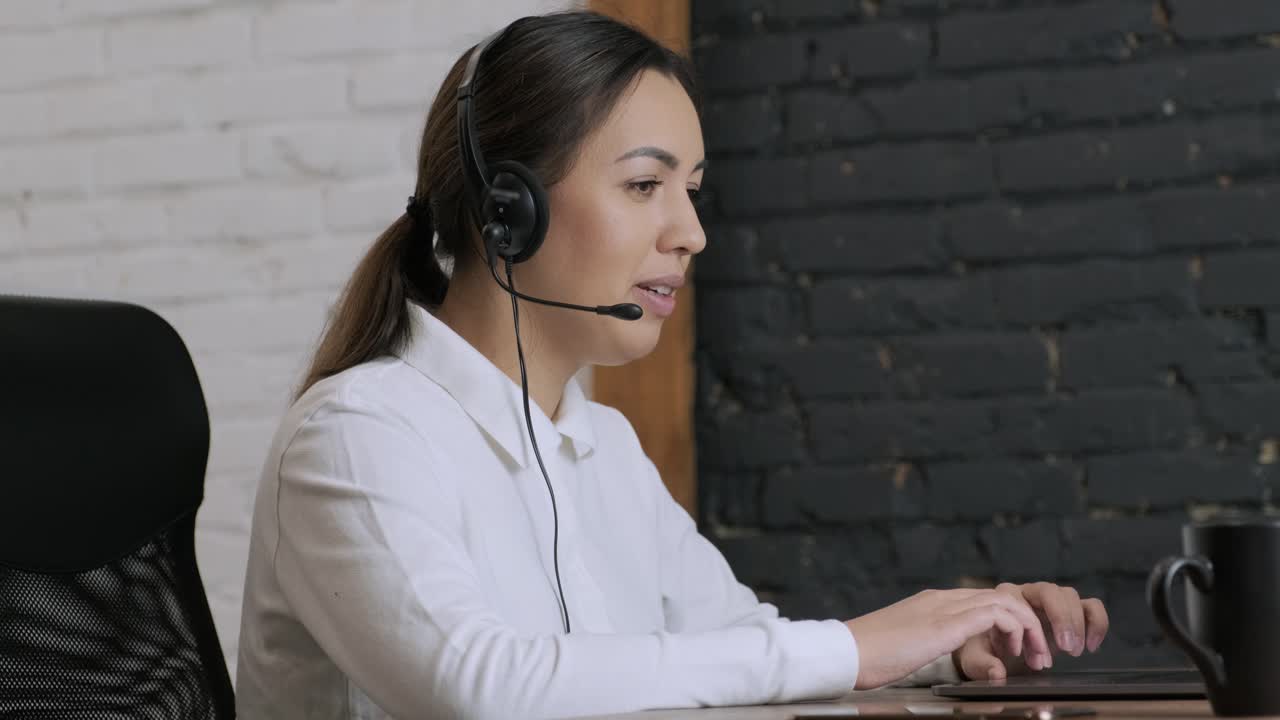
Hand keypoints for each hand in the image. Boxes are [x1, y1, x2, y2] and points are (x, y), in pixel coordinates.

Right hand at [844, 588, 1052, 689]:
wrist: (845, 652)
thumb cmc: (867, 656)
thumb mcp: (904, 645)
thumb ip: (923, 642)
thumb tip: (933, 654)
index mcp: (931, 603)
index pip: (982, 600)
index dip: (1008, 622)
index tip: (1017, 650)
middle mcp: (940, 599)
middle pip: (999, 596)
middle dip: (1027, 624)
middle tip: (1037, 655)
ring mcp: (943, 608)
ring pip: (1004, 600)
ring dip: (1028, 628)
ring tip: (1034, 656)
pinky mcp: (946, 624)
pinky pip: (996, 615)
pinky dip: (1015, 630)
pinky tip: (1014, 653)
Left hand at [952, 582, 1109, 680]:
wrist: (993, 649)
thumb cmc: (982, 650)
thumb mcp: (976, 657)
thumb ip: (983, 663)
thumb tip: (997, 674)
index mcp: (1003, 598)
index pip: (1021, 602)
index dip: (1031, 629)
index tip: (1037, 658)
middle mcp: (1028, 592)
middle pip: (1050, 592)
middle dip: (1060, 620)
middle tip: (1066, 649)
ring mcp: (1050, 599)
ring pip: (1070, 596)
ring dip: (1075, 624)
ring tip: (1074, 652)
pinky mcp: (1070, 610)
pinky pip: (1091, 605)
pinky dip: (1096, 622)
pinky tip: (1092, 645)